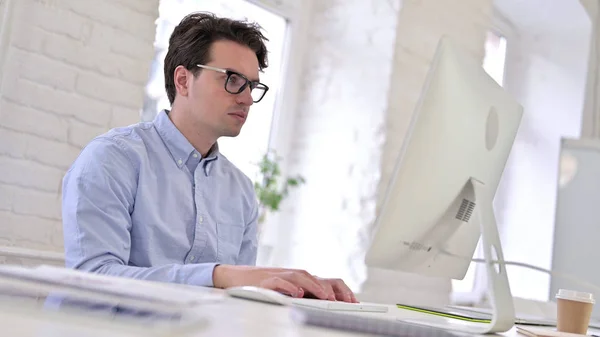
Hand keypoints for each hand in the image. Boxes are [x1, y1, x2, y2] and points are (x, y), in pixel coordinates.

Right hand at [212, 265, 357, 302]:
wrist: (234, 277)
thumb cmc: (262, 286)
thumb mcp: (287, 291)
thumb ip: (304, 295)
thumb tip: (328, 304)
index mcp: (300, 279)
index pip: (326, 280)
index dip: (341, 290)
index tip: (353, 302)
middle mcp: (292, 275)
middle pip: (316, 277)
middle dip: (332, 289)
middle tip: (343, 301)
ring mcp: (279, 275)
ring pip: (301, 277)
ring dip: (315, 287)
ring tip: (326, 297)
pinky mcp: (264, 280)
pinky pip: (279, 281)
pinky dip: (289, 287)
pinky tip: (298, 293)